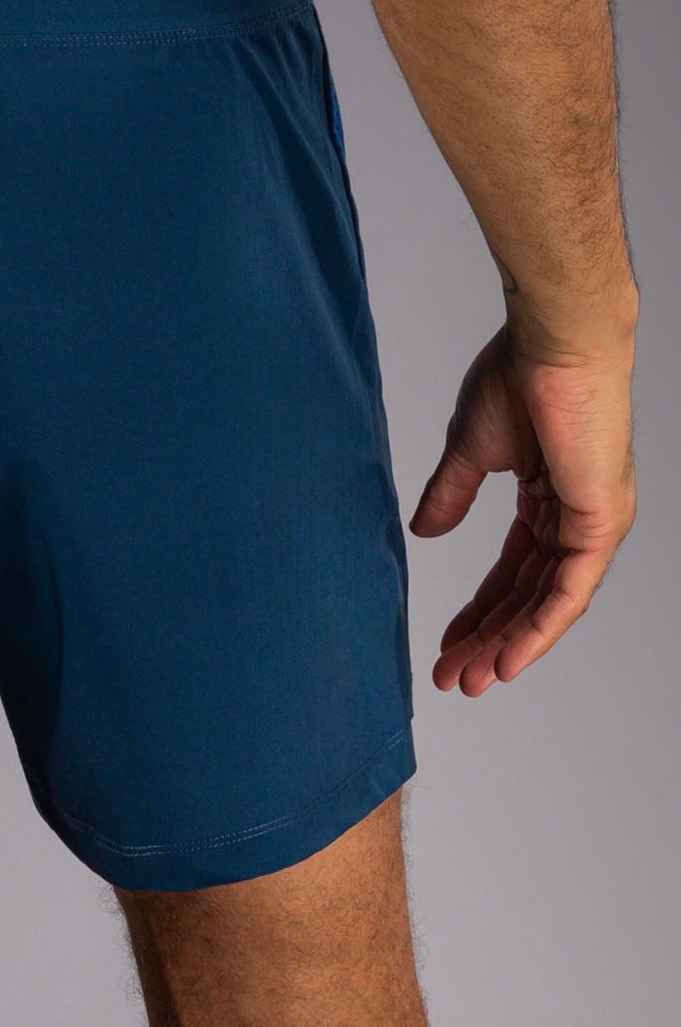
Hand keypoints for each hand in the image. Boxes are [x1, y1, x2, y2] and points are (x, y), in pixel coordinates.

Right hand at [409, 321, 636, 695]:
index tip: (445, 643)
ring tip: (472, 680)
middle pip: (529, 597)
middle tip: (453, 678)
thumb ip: (450, 495)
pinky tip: (510, 660)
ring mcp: (594, 524)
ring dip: (510, 646)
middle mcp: (577, 519)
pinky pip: (570, 592)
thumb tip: (424, 533)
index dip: (478, 610)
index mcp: (549, 500)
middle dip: (488, 639)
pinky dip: (540, 630)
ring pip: (549, 605)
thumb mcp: (469, 450)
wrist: (551, 346)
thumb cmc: (516, 380)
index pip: (513, 572)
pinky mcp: (602, 523)